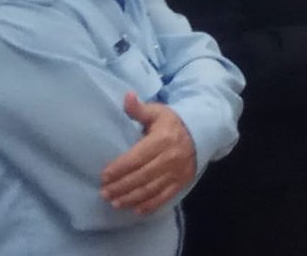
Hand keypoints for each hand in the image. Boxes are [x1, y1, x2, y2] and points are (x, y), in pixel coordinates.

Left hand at [99, 92, 196, 214]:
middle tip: (103, 193)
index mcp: (163, 139)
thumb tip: (127, 96)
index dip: (120, 168)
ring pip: (151, 188)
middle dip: (121, 186)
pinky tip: (135, 209)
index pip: (137, 157)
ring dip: (131, 197)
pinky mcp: (182, 181)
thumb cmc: (173, 122)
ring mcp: (177, 171)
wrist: (202, 132)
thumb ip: (140, 109)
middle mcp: (171, 157)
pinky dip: (150, 205)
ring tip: (114, 202)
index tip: (104, 176)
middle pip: (142, 175)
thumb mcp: (157, 112)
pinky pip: (164, 196)